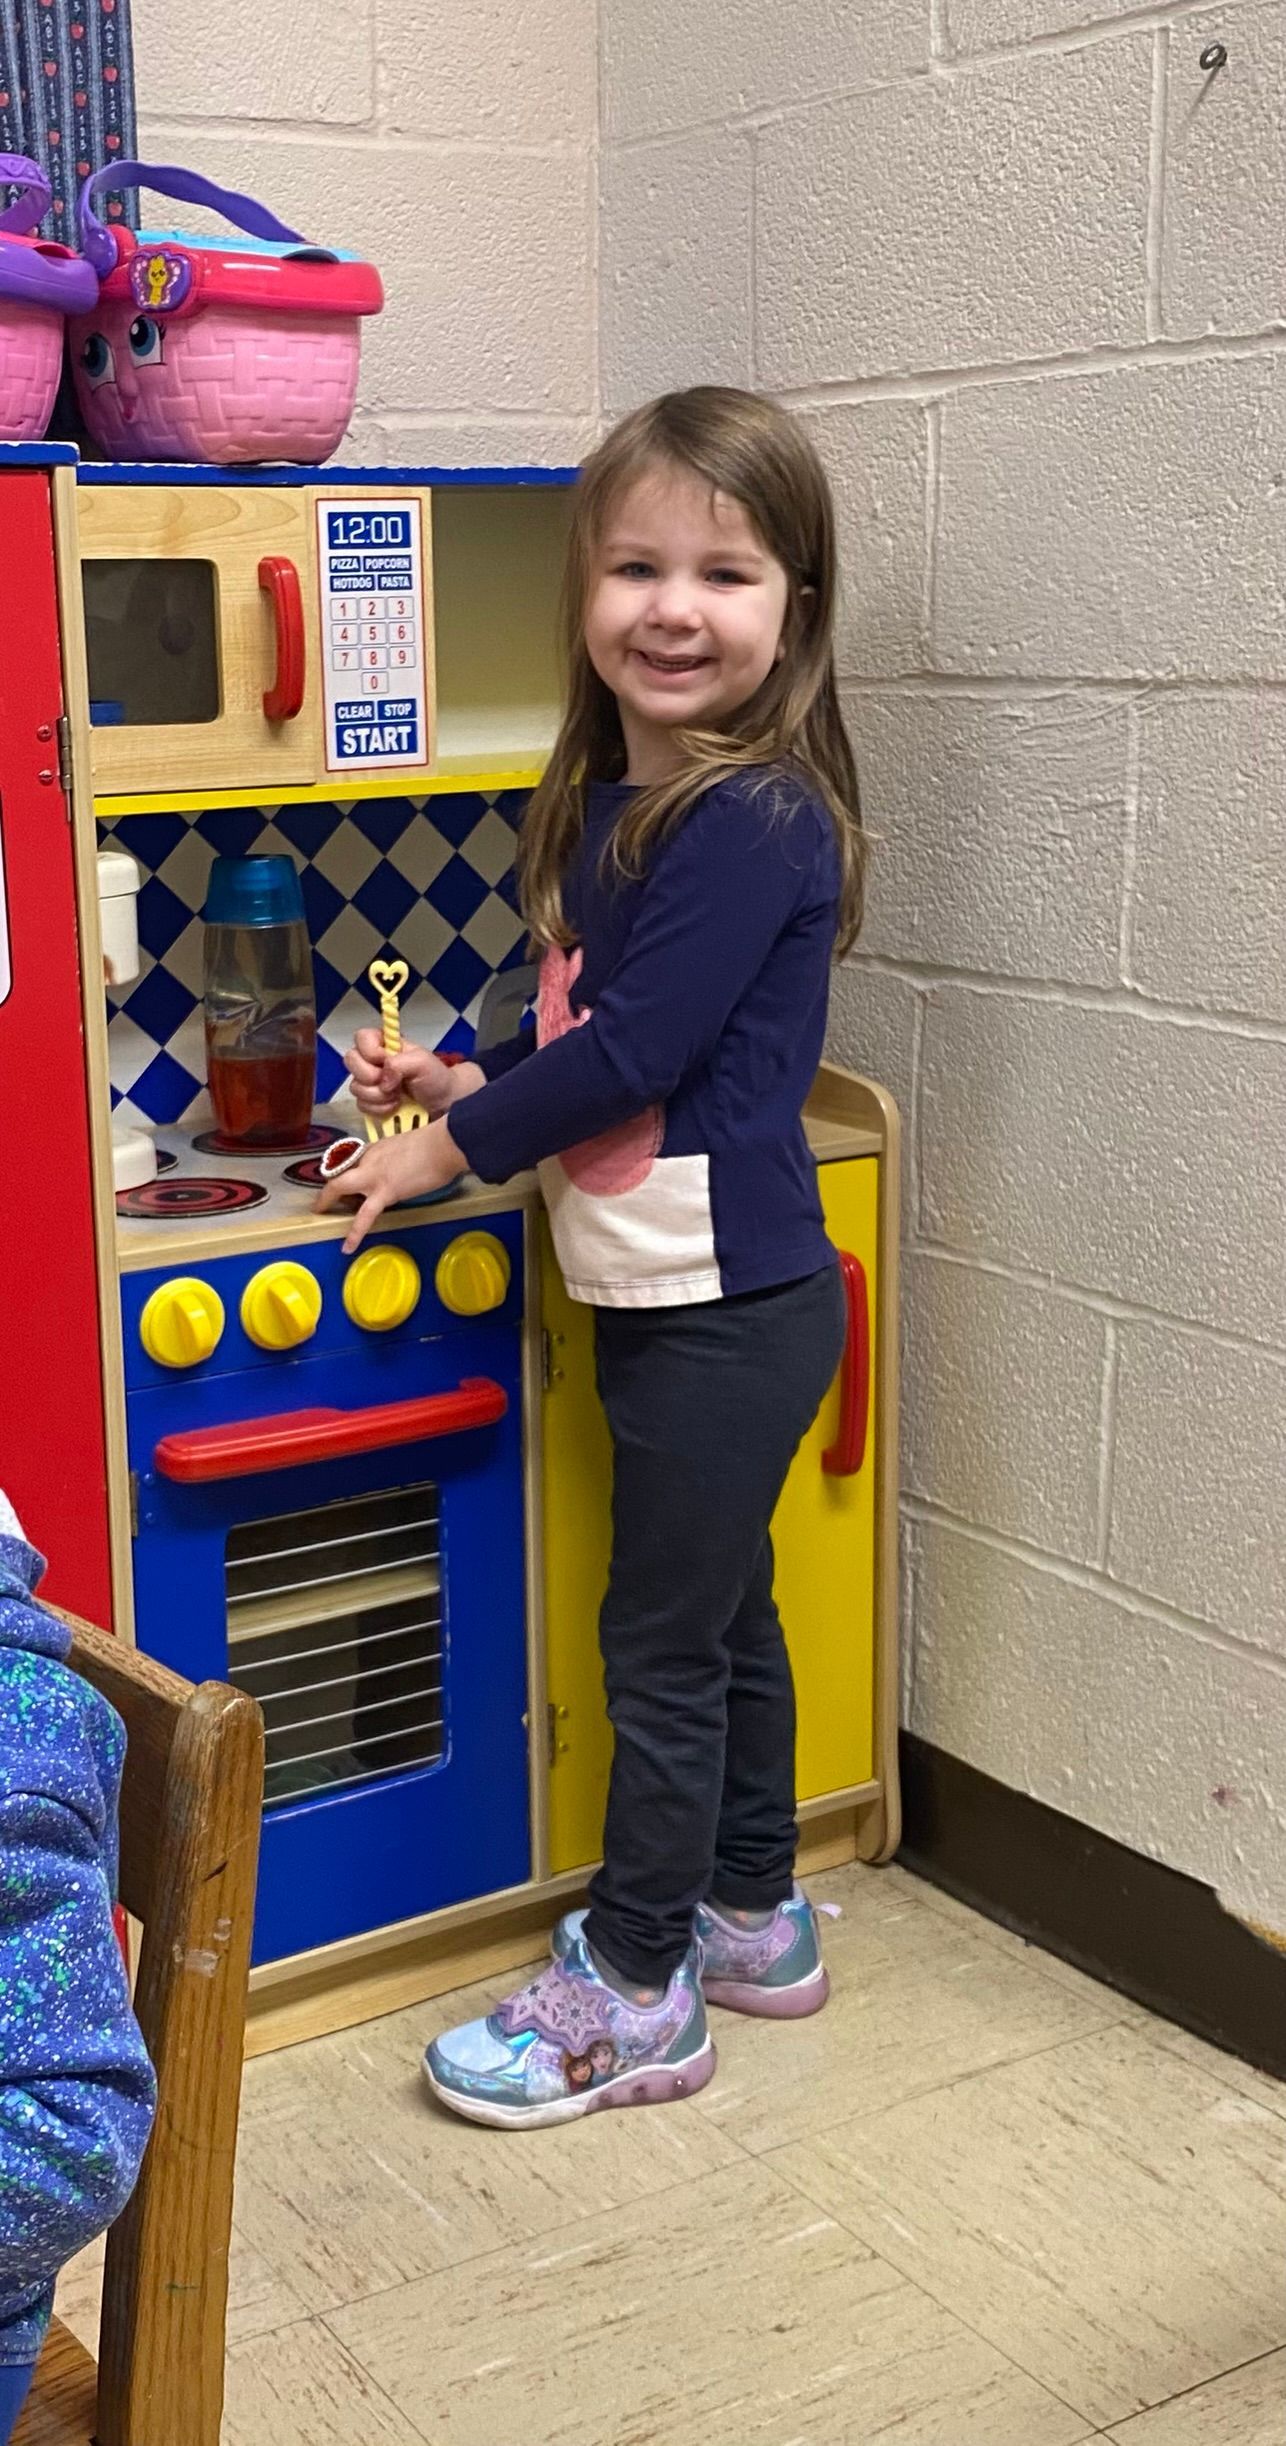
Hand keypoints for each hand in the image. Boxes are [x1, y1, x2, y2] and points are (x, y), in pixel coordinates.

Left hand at [315, 1118, 468, 1254]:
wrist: (444, 1144)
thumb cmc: (438, 1143)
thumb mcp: (411, 1146)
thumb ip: (401, 1158)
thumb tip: (406, 1169)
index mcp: (378, 1149)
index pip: (356, 1162)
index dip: (349, 1174)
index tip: (349, 1184)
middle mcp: (371, 1159)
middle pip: (340, 1171)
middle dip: (328, 1186)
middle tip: (322, 1200)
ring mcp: (374, 1175)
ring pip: (341, 1186)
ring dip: (328, 1199)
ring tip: (320, 1212)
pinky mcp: (385, 1192)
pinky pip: (365, 1216)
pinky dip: (355, 1233)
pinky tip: (348, 1247)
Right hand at [344, 1032, 485, 1120]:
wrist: (443, 1104)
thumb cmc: (435, 1078)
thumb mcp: (422, 1062)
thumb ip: (400, 1063)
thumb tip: (383, 1079)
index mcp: (384, 1044)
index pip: (361, 1037)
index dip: (370, 1050)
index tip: (385, 1060)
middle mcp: (372, 1061)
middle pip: (351, 1061)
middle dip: (371, 1075)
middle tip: (393, 1082)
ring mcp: (369, 1083)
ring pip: (355, 1087)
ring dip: (378, 1095)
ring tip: (398, 1096)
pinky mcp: (370, 1103)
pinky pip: (361, 1105)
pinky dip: (379, 1109)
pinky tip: (394, 1107)